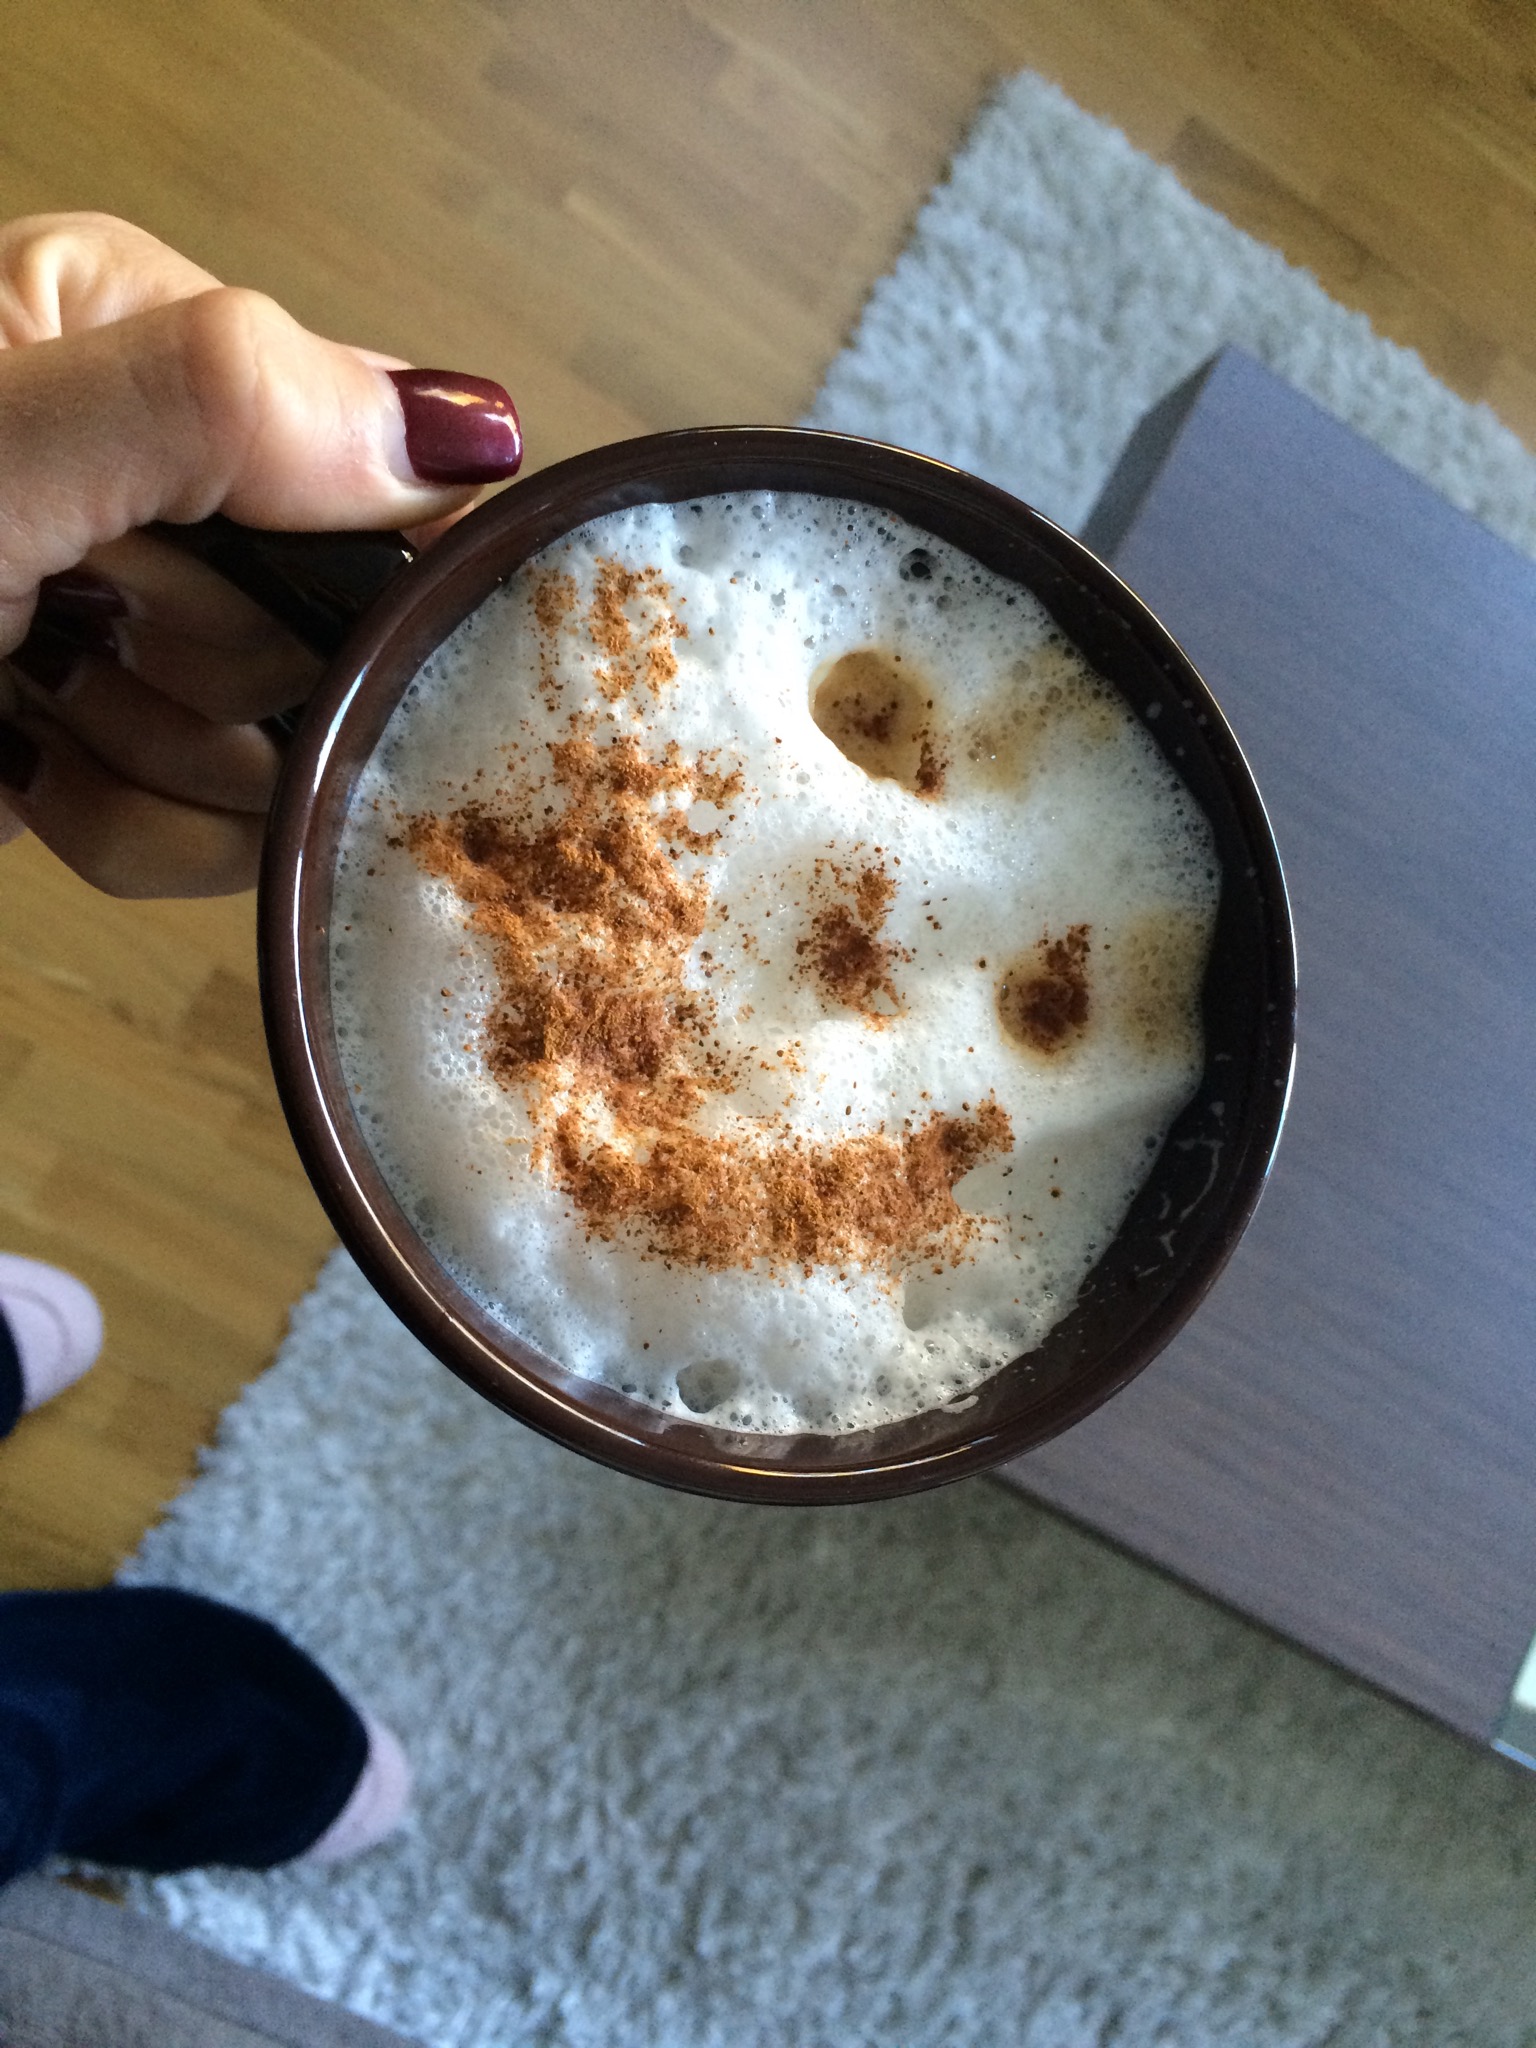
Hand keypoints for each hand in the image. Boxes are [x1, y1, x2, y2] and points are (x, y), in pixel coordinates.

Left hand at [0, 213, 520, 895]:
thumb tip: (459, 429)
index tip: (192, 581)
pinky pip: (214, 834)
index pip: (380, 466)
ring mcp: (145, 623)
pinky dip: (118, 826)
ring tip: (29, 705)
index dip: (330, 568)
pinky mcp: (122, 743)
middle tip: (72, 633)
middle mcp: (161, 478)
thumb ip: (220, 405)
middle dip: (203, 674)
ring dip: (148, 763)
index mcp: (142, 337)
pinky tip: (28, 767)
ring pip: (282, 753)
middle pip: (332, 632)